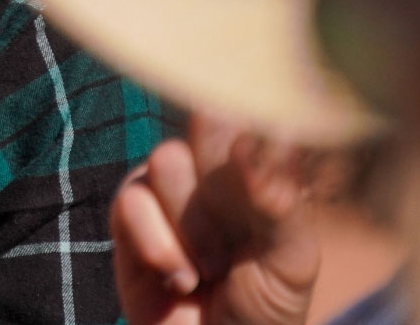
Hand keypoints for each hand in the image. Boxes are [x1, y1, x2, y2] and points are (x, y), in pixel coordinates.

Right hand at [110, 113, 319, 324]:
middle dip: (222, 192)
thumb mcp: (291, 259)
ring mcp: (166, 188)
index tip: (252, 157)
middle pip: (203, 128)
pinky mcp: (128, 215)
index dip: (245, 126)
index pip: (248, 114)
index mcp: (256, 168)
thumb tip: (257, 139)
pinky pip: (131, 200)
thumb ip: (277, 198)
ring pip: (165, 161)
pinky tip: (179, 279)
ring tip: (211, 269)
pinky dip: (158, 246)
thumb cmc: (267, 309)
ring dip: (192, 228)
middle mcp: (209, 167)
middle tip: (237, 244)